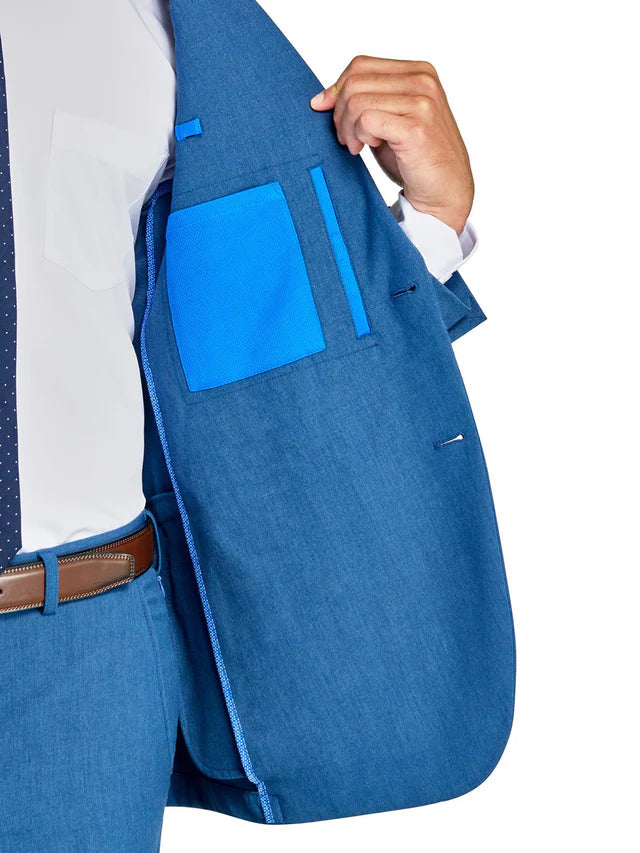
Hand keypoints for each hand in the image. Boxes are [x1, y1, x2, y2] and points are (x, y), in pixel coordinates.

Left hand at [310, 55, 472, 234]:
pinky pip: (367, 120)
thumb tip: (321, 98)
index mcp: (419, 71)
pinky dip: (359, 136)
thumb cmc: (415, 157)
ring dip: (347, 128)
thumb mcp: (388, 120)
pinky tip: (366, 148)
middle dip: (339, 113)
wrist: (444, 190)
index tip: (327, 113)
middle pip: (355, 82)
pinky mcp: (416, 128)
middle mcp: (423, 81)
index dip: (337, 89)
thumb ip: (365, 102)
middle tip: (344, 139)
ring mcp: (422, 103)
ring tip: (354, 146)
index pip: (361, 65)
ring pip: (357, 101)